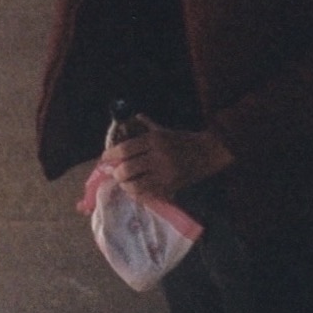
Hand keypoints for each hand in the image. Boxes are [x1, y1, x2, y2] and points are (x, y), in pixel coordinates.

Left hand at [101, 119, 233, 202]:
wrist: (208, 153)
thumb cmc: (183, 140)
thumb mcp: (164, 130)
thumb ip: (147, 126)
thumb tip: (132, 118)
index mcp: (155, 140)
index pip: (125, 149)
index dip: (111, 155)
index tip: (105, 158)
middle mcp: (158, 157)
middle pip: (128, 169)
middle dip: (118, 173)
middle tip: (116, 173)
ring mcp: (164, 175)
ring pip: (136, 185)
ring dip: (126, 186)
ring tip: (125, 183)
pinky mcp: (170, 187)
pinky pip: (148, 195)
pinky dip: (138, 194)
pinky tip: (136, 191)